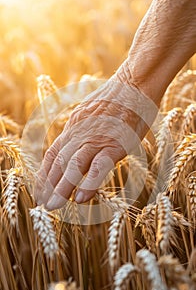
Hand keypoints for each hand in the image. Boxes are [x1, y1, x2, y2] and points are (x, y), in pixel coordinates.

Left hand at [35, 68, 156, 209]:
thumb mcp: (93, 113)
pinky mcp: (114, 143)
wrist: (136, 83)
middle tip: (43, 204)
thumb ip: (83, 130)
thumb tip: (80, 147)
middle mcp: (79, 133)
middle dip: (48, 185)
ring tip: (54, 206)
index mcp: (74, 127)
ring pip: (73, 165)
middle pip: (58, 162)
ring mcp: (96, 138)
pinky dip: (89, 183)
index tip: (40, 189)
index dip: (44, 173)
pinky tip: (81, 198)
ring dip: (62, 187)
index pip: (53, 154)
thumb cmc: (119, 99)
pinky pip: (99, 166)